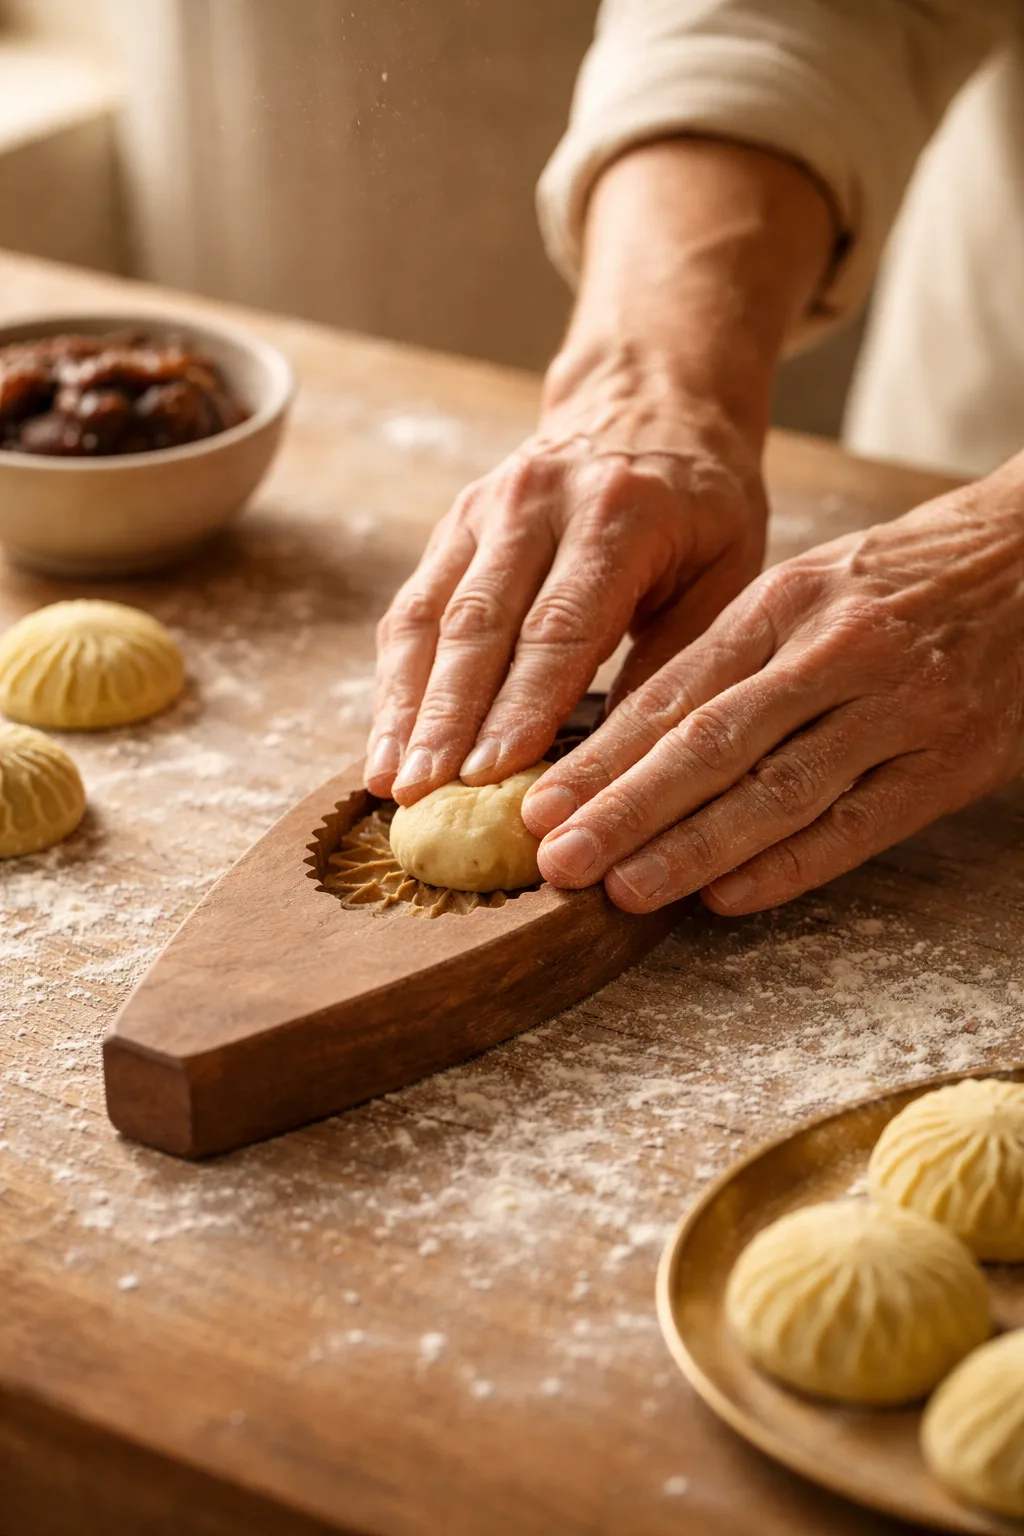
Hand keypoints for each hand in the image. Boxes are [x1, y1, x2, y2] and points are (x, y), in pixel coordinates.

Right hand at [365, 135, 834, 804]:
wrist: (650, 402)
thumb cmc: (701, 508)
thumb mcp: (726, 573)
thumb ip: (676, 660)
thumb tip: (624, 767)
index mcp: (620, 513)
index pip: (561, 625)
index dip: (522, 705)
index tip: (491, 773)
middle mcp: (540, 502)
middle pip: (481, 624)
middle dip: (448, 718)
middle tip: (425, 793)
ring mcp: (485, 510)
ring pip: (432, 618)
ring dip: (406, 706)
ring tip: (390, 780)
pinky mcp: (453, 526)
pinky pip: (415, 609)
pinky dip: (397, 680)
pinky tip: (387, 741)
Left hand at [523, 470, 1023, 913]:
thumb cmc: (897, 580)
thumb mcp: (806, 588)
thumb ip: (728, 657)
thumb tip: (627, 742)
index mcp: (784, 602)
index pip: (676, 692)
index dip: (603, 756)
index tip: (541, 804)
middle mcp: (834, 651)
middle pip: (712, 744)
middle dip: (626, 809)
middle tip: (559, 860)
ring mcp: (897, 707)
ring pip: (779, 790)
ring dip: (694, 848)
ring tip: (625, 890)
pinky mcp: (951, 760)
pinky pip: (859, 824)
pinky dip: (791, 865)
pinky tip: (728, 898)